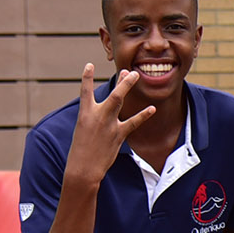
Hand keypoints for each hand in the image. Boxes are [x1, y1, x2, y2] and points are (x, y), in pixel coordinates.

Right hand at [66, 64, 154, 187]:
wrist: (83, 167)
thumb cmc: (81, 149)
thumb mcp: (83, 130)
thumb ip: (94, 118)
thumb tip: (106, 110)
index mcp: (84, 114)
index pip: (85, 91)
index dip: (87, 77)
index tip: (89, 65)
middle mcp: (97, 115)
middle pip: (111, 94)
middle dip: (121, 82)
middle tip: (129, 70)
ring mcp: (108, 124)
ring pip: (119, 101)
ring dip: (127, 87)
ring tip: (137, 75)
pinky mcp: (118, 134)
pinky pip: (133, 122)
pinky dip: (143, 115)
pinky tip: (152, 108)